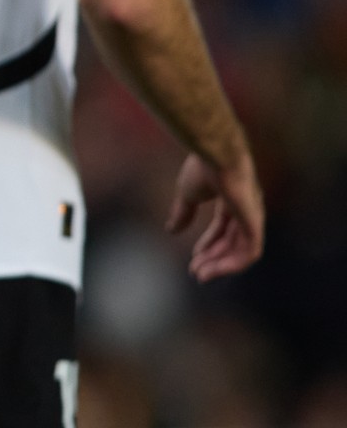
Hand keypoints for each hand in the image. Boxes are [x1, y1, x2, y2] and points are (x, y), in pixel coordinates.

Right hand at [166, 151, 263, 281]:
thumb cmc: (202, 167)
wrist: (215, 153)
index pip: (223, 228)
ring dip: (221, 265)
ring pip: (241, 251)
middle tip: (196, 272)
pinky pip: (250, 251)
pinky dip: (234, 263)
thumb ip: (183, 213)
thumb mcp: (188, 194)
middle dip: (213, 258)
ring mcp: (253, 216)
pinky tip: (216, 269)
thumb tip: (172, 231)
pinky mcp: (255, 222)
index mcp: (233, 200)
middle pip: (232, 242)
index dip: (208, 244)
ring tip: (201, 274)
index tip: (193, 258)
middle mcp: (247, 210)